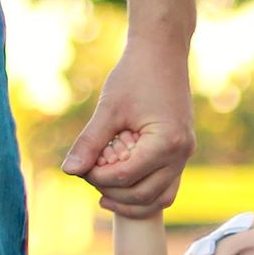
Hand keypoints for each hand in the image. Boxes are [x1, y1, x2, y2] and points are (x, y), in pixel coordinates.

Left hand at [62, 41, 194, 218]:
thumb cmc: (135, 74)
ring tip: (104, 194)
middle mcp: (181, 154)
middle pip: (144, 196)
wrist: (162, 52)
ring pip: (159, 199)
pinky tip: (120, 186)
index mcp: (166, 143)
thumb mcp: (109, 108)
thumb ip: (90, 142)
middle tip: (90, 180)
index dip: (98, 178)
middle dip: (113, 194)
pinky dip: (144, 191)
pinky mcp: (180, 152)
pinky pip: (165, 186)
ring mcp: (184, 155)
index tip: (81, 168)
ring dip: (131, 202)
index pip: (126, 177)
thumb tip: (69, 171)